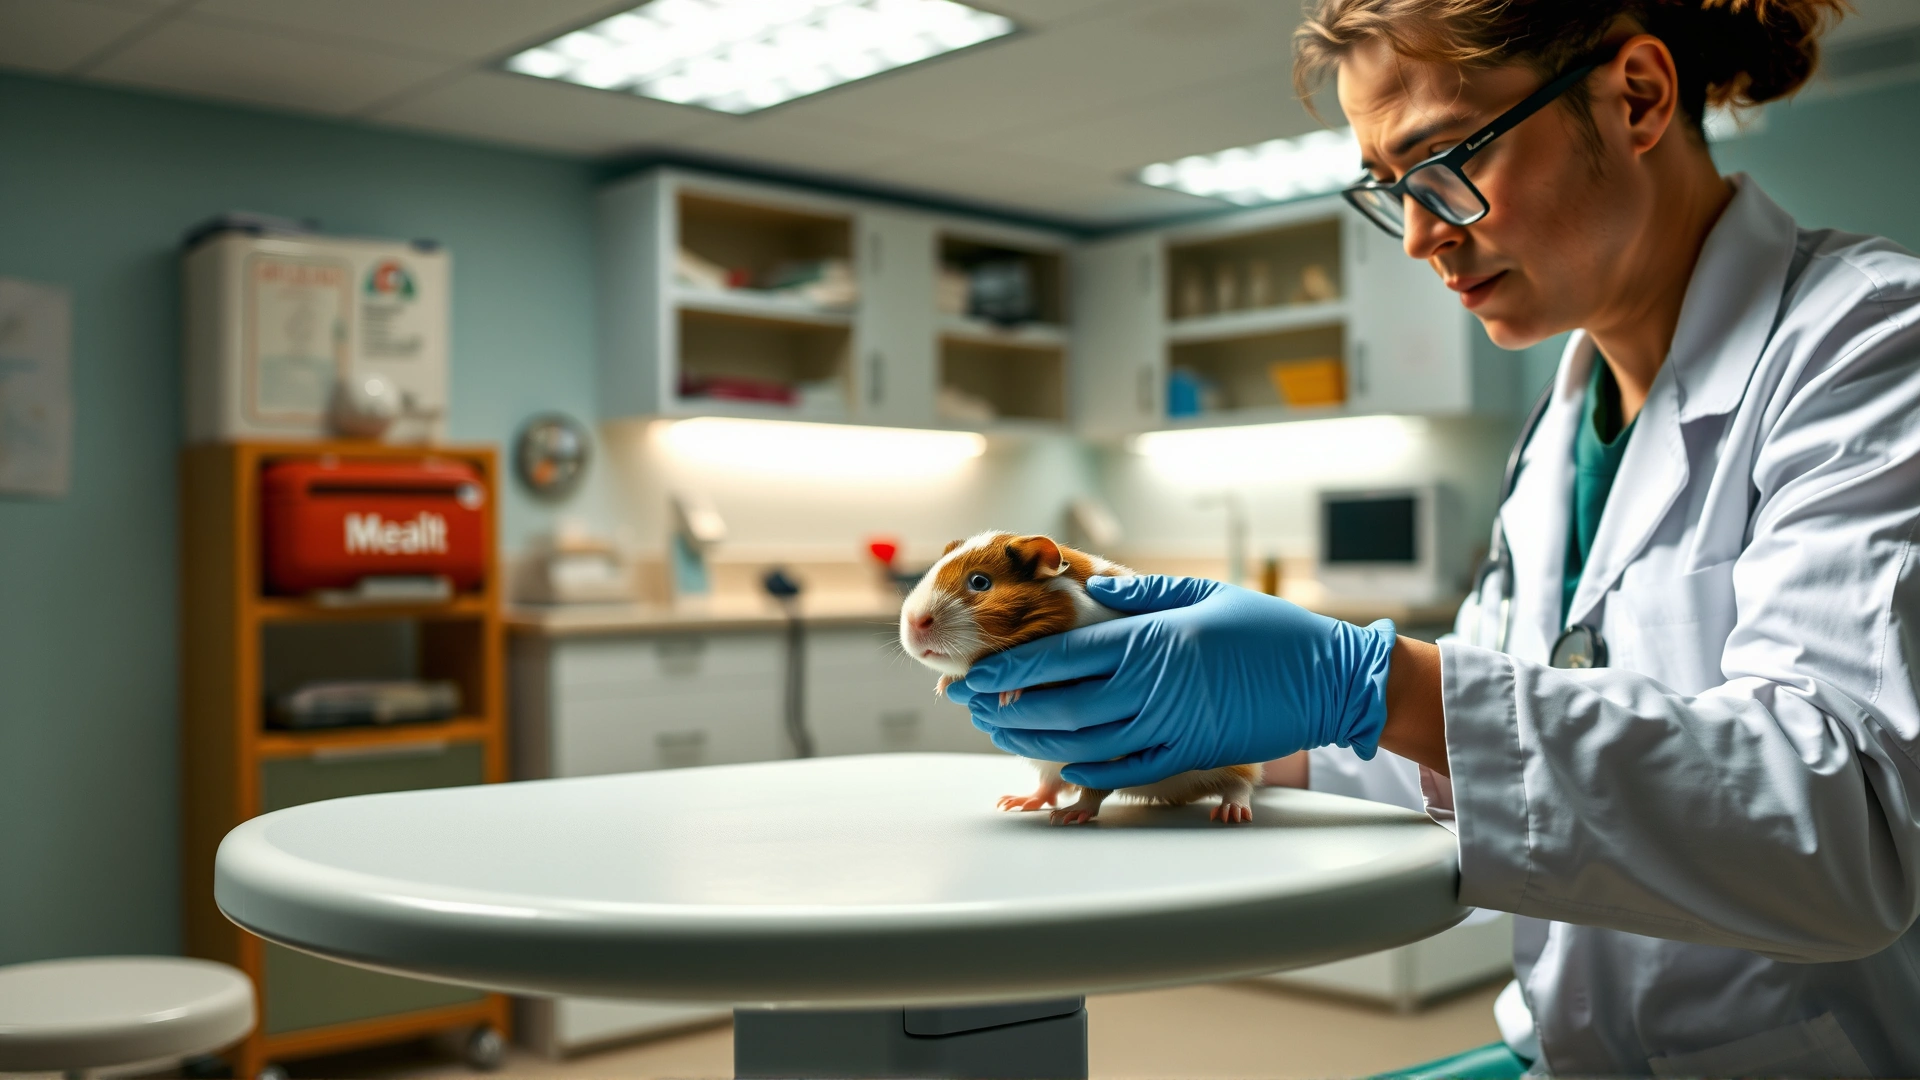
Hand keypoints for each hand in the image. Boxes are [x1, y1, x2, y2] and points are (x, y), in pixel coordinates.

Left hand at [947, 575, 1396, 789]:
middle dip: (1001, 707)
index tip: (975, 672)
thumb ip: (1142, 594)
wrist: (1327, 680)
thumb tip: (1091, 589)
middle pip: (1055, 706)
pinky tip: (1058, 760)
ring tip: (998, 731)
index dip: (1007, 668)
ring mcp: (1167, 728)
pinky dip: (1082, 768)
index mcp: (1149, 640)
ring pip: (1079, 742)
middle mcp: (1150, 687)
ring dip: (1031, 740)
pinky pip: (1120, 770)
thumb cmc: (1267, 630)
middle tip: (968, 705)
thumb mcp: (1203, 594)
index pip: (1057, 656)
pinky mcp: (1186, 755)